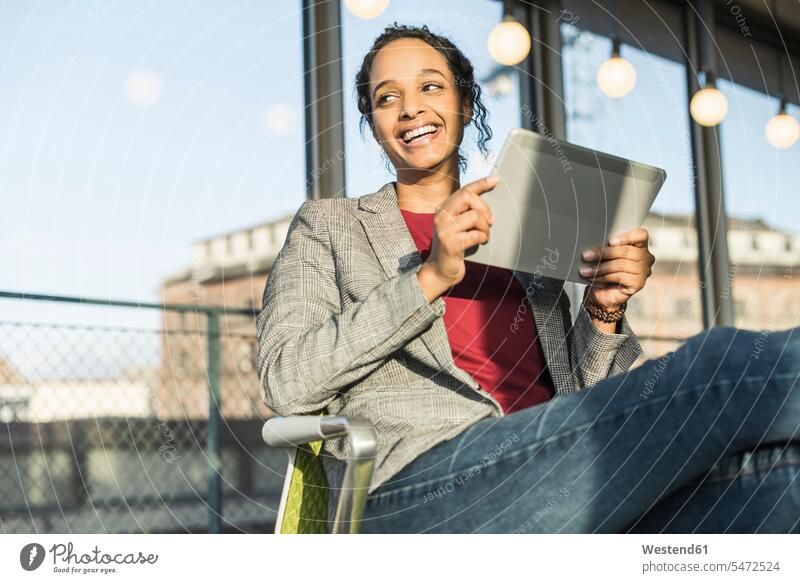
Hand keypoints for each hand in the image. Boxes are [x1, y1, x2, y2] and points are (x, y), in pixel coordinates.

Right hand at [418, 175, 497, 297]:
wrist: (439, 271)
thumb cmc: (453, 246)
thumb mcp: (457, 225)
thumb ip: (467, 211)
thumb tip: (486, 196)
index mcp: (443, 209)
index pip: (463, 190)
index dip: (481, 183)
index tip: (495, 179)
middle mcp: (441, 216)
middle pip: (467, 197)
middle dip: (484, 208)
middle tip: (490, 222)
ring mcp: (444, 230)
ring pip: (475, 216)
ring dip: (485, 228)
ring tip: (483, 236)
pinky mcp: (450, 244)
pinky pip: (476, 234)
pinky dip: (483, 238)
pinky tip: (480, 243)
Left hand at [579, 227, 654, 309]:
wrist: (602, 293)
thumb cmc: (604, 271)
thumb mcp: (605, 256)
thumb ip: (606, 247)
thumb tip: (593, 243)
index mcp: (640, 246)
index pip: (641, 235)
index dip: (627, 236)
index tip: (610, 241)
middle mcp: (645, 258)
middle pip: (627, 250)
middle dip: (604, 253)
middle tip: (586, 256)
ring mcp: (644, 271)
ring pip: (621, 264)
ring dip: (600, 267)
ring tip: (585, 270)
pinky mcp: (639, 283)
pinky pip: (620, 277)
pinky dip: (604, 277)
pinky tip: (594, 278)